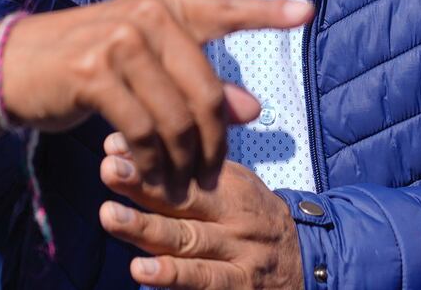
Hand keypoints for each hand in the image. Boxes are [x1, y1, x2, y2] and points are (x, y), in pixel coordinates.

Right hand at [0, 0, 312, 202]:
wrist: (12, 69)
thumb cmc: (84, 68)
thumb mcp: (145, 71)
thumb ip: (198, 85)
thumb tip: (254, 108)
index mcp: (162, 6)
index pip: (223, 9)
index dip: (267, 11)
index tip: (307, 11)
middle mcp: (144, 16)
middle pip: (206, 92)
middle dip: (213, 143)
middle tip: (209, 175)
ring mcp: (119, 40)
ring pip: (176, 118)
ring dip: (182, 163)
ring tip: (180, 185)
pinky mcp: (94, 71)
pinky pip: (143, 131)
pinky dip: (152, 163)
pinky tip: (151, 175)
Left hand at [99, 141, 302, 288]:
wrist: (312, 263)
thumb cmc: (255, 217)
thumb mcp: (235, 184)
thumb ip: (187, 167)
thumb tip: (123, 145)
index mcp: (230, 188)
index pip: (186, 170)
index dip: (149, 161)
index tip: (113, 149)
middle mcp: (233, 219)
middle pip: (182, 202)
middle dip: (142, 187)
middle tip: (108, 171)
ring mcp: (237, 256)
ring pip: (187, 242)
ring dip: (147, 230)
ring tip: (111, 218)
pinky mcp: (239, 288)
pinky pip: (204, 282)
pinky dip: (173, 277)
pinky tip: (143, 273)